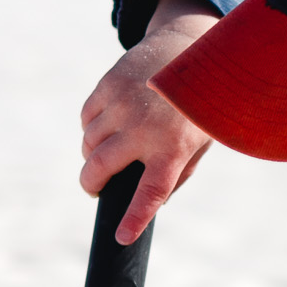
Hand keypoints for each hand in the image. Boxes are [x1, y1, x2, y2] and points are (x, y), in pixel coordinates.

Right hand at [80, 0, 218, 243]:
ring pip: (89, 144)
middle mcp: (144, 128)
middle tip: (94, 189)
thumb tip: (151, 203)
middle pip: (100, 167)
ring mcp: (123, 104)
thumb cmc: (199, 106)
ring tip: (108, 152)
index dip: (134, 218)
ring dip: (92, 155)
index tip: (121, 238)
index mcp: (173, 148)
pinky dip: (91, 129)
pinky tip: (107, 126)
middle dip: (91, 184)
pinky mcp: (109, 84)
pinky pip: (87, 119)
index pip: (150, 194)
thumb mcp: (199, 143)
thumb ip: (177, 174)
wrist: (193, 49)